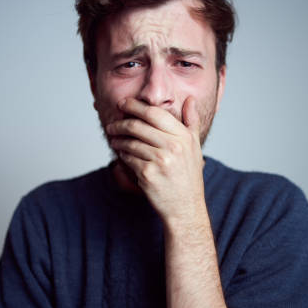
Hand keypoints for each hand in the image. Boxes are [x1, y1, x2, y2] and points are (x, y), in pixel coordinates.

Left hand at [106, 97, 206, 224]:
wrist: (185, 207)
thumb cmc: (188, 177)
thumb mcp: (195, 147)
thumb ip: (191, 122)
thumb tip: (190, 99)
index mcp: (183, 137)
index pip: (155, 113)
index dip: (135, 106)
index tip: (124, 103)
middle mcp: (173, 146)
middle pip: (138, 126)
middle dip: (120, 123)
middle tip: (112, 124)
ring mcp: (160, 160)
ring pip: (130, 142)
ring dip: (118, 140)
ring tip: (114, 139)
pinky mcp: (148, 174)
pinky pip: (128, 158)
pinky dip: (121, 155)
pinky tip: (120, 154)